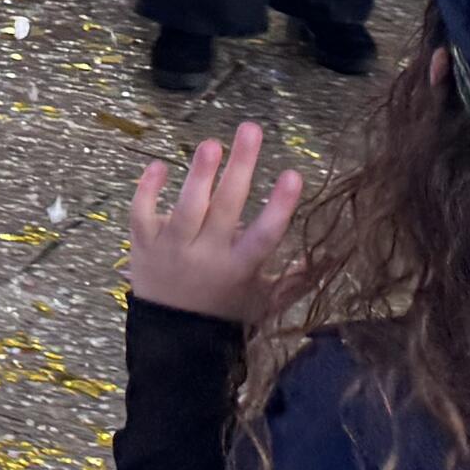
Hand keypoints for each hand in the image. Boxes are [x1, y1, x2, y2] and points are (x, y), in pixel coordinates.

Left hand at [127, 122, 305, 325]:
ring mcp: (172, 248)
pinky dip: (147, 189)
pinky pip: (141, 213)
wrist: (171, 339)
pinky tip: (158, 164)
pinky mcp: (143, 243)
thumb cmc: (225, 315)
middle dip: (241, 167)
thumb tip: (328, 255)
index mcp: (239, 268)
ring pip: (185, 208)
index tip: (294, 174)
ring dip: (199, 174)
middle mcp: (206, 255)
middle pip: (225, 208)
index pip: (264, 235)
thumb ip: (295, 279)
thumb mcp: (264, 302)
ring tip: (212, 143)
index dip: (279, 206)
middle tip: (251, 130)